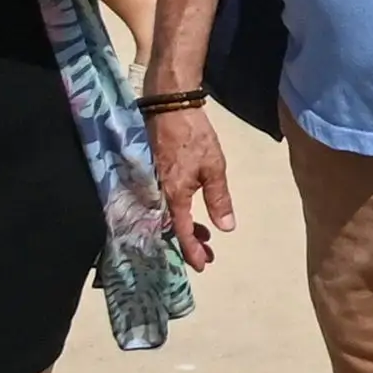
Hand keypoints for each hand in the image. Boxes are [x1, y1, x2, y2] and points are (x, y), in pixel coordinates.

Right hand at [148, 102, 237, 267]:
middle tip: (207, 254)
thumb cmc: (194, 136)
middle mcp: (156, 196)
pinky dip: (174, 214)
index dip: (192, 252)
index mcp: (172, 196)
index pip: (182, 233)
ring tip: (204, 236)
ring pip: (165, 218)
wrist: (168, 108)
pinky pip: (160, 205)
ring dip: (183, 229)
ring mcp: (149, 188)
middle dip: (189, 244)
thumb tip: (226, 228)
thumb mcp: (214, 167)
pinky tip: (188, 215)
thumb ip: (218, 199)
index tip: (203, 265)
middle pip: (170, 230)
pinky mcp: (147, 178)